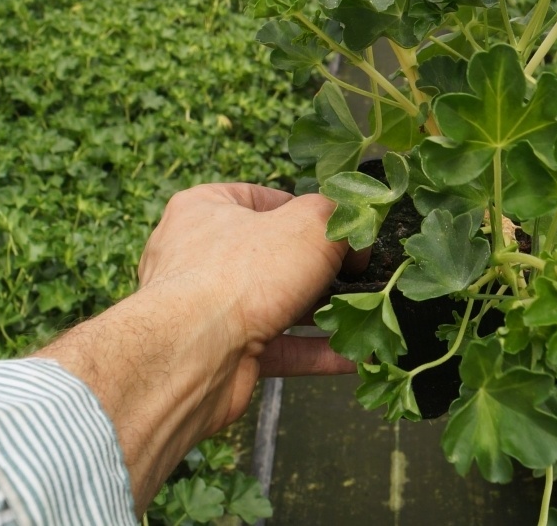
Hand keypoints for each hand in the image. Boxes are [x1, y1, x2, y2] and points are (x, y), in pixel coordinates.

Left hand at [37, 183, 353, 511]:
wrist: (193, 357)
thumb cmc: (241, 275)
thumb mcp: (309, 223)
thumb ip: (338, 218)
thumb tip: (355, 238)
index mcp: (205, 209)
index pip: (262, 200)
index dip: (306, 211)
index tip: (340, 229)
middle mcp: (200, 257)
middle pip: (274, 256)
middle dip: (320, 269)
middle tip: (358, 274)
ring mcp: (210, 309)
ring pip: (278, 306)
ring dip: (323, 313)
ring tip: (364, 314)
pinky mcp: (225, 354)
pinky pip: (279, 350)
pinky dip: (316, 353)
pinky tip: (354, 354)